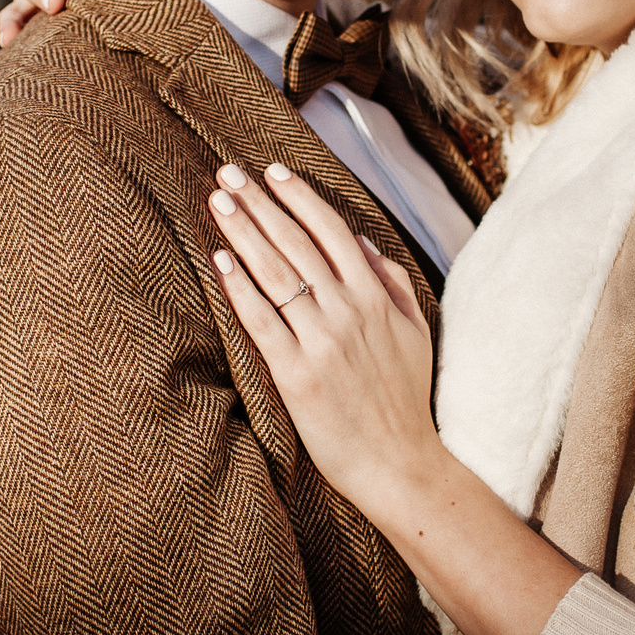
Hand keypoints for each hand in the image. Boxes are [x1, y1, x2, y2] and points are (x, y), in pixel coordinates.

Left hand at [206, 162, 442, 515]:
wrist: (398, 462)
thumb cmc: (405, 399)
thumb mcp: (415, 332)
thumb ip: (393, 283)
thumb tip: (363, 242)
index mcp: (375, 298)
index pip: (331, 231)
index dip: (299, 197)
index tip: (272, 171)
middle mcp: (348, 312)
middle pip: (296, 243)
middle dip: (260, 204)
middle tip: (228, 173)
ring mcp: (321, 342)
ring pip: (276, 274)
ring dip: (244, 232)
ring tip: (219, 202)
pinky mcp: (297, 374)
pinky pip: (263, 322)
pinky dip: (240, 288)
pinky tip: (220, 261)